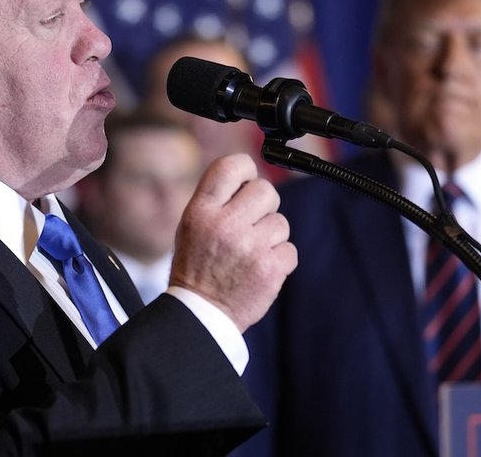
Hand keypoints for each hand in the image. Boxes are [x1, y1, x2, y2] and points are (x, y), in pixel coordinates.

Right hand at [168, 154, 296, 331]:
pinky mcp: (269, 269)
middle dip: (263, 206)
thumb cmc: (196, 267)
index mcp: (201, 211)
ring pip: (280, 222)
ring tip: (250, 254)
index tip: (246, 182)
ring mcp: (249, 247)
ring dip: (270, 237)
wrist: (200, 314)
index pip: (231, 166)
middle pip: (265, 190)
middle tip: (250, 224)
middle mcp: (225, 225)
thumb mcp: (191, 226)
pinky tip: (260, 269)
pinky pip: (289, 250)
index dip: (246, 170)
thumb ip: (217, 200)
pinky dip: (279, 260)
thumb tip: (250, 178)